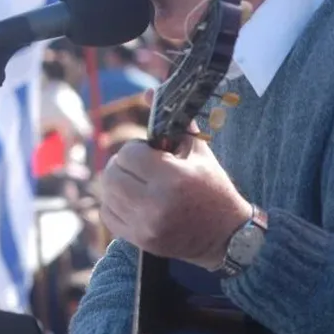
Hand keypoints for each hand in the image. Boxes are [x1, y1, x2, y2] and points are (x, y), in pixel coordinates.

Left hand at [99, 131, 250, 269]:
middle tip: (138, 166)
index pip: (128, 154)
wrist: (226, 235)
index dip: (136, 148)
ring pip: (107, 194)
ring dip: (117, 184)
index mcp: (173, 178)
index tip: (148, 152)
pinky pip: (108, 215)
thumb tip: (149, 93)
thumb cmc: (212, 187)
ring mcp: (146, 225)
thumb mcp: (199, 151)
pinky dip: (114, 204)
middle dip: (122, 165)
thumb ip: (175, 122)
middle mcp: (156, 204)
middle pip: (112, 175)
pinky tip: (132, 200)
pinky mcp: (140, 240)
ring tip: (136, 183)